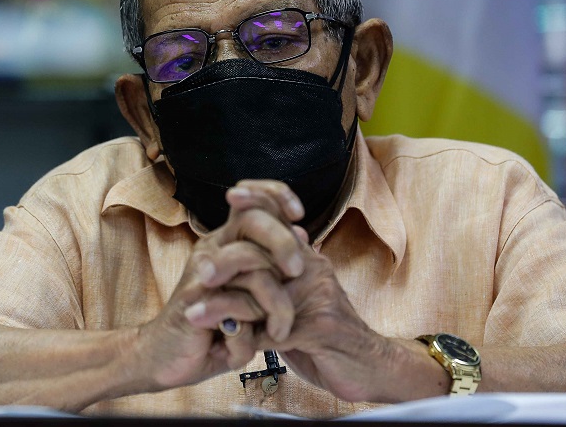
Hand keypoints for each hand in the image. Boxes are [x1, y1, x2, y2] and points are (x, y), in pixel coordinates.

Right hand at [135, 182, 308, 388]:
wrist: (167, 357)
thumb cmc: (215, 327)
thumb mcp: (250, 297)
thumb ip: (272, 268)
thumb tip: (303, 235)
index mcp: (227, 242)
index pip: (253, 200)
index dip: (277, 195)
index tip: (299, 214)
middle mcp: (213, 248)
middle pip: (252, 217)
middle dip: (283, 242)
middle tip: (297, 272)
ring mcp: (202, 271)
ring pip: (250, 259)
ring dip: (276, 303)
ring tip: (280, 329)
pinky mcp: (195, 299)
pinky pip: (235, 305)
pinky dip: (249, 333)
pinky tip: (250, 346)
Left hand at [183, 179, 410, 402]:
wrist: (371, 370)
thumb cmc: (329, 337)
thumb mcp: (302, 303)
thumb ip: (279, 281)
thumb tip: (254, 254)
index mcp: (307, 261)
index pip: (282, 221)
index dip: (260, 202)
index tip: (233, 195)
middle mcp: (314, 271)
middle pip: (269, 252)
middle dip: (229, 261)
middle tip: (200, 271)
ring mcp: (318, 297)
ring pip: (264, 293)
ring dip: (225, 306)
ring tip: (193, 313)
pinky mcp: (320, 329)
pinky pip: (274, 328)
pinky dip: (244, 339)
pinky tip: (223, 348)